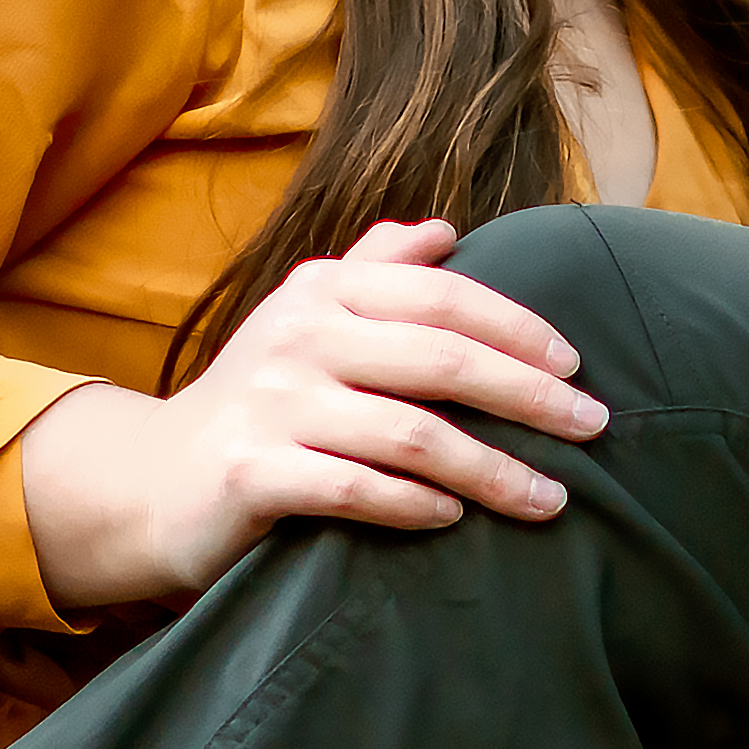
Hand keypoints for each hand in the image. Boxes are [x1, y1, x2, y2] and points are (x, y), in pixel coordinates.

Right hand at [2, 220, 603, 621]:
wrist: (153, 482)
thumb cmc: (259, 402)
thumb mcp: (307, 320)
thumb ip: (373, 269)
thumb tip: (446, 229)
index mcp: (323, 293)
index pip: (441, 296)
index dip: (517, 327)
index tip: (577, 368)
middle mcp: (298, 338)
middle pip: (440, 358)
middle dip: (529, 396)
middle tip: (595, 430)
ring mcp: (273, 407)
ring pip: (411, 433)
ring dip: (492, 469)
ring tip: (550, 500)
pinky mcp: (252, 475)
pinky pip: (355, 489)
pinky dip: (414, 505)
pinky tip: (455, 520)